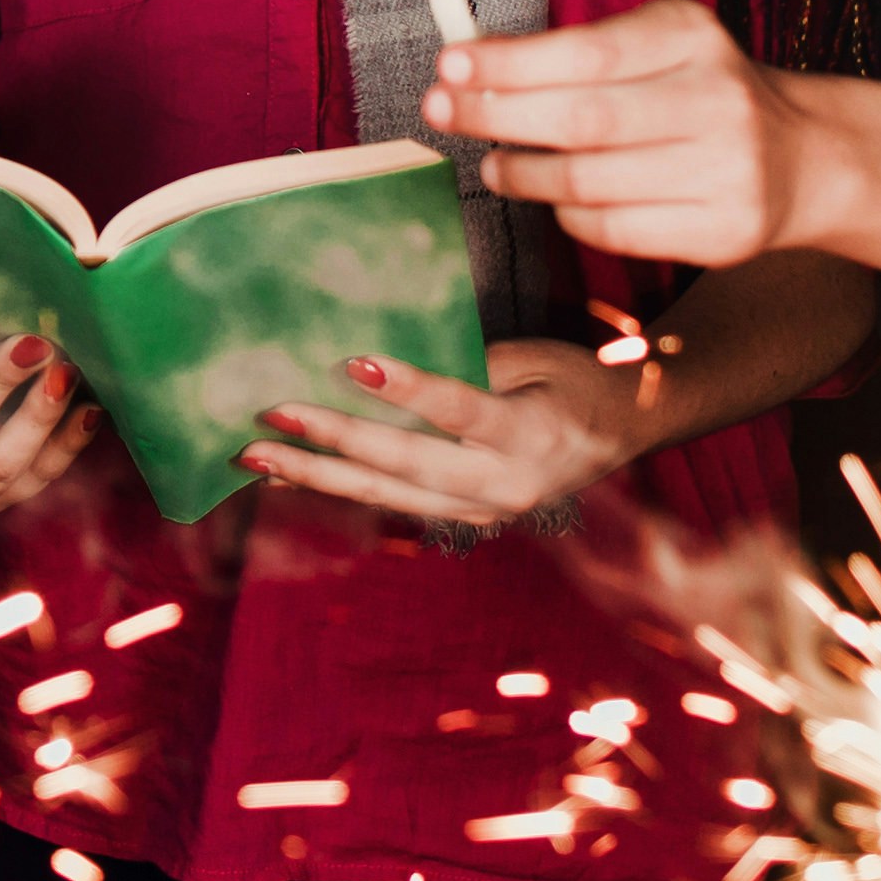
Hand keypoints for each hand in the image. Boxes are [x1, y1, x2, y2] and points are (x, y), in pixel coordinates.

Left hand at [241, 345, 634, 526]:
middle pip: (407, 463)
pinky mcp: (466, 520)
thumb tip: (384, 371)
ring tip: (256, 456)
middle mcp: (503, 484)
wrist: (624, 435)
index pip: (458, 409)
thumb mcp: (536, 360)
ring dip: (317, 474)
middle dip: (333, 440)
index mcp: (530, 434)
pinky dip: (340, 487)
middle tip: (272, 416)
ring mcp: (483, 511)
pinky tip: (290, 476)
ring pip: (387, 495)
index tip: (352, 363)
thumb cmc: (577, 381)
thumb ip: (470, 367)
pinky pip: (394, 503)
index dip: (407, 387)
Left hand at [423, 0, 880, 281]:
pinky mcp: (722, 232)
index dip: (510, 63)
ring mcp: (724, 172)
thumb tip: (473, 62)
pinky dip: (568, 214)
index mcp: (694, 38)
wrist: (804, 156)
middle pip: (581, 120)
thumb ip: (577, 49)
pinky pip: (613, 229)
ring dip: (522, 175)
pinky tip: (553, 198)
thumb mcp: (658, 43)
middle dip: (496, 117)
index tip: (450, 65)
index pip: (586, 51)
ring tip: (493, 165)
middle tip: (441, 111)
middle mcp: (715, 101)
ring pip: (588, 183)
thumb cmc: (701, 90)